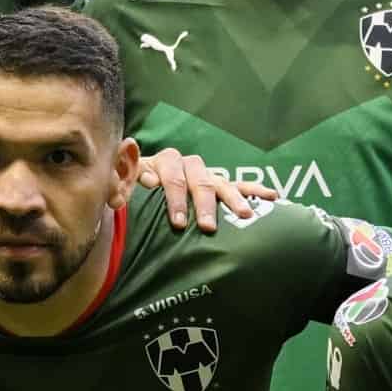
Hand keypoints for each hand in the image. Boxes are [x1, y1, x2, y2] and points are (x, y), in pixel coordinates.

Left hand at [131, 149, 269, 232]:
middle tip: (207, 226)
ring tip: (244, 214)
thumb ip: (121, 187)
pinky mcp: (216, 187)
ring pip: (219, 182)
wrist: (135, 195)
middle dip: (203, 203)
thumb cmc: (127, 199)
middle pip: (197, 178)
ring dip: (231, 197)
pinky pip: (238, 185)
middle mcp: (183, 166)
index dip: (173, 195)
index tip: (177, 221)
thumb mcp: (118, 193)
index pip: (168, 173)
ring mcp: (202, 175)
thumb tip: (132, 183)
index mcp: (157, 164)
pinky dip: (254, 190)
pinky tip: (273, 197)